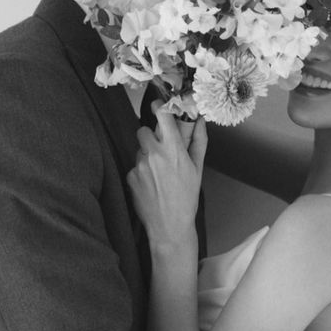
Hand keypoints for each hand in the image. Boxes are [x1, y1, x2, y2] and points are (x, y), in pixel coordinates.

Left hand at [127, 106, 207, 247]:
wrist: (169, 225)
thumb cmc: (186, 198)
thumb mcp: (197, 169)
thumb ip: (198, 142)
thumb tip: (200, 122)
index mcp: (172, 149)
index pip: (162, 115)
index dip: (159, 107)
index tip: (159, 105)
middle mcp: (153, 154)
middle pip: (143, 130)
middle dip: (151, 136)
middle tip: (161, 150)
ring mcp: (139, 165)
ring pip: (139, 149)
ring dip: (146, 155)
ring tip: (159, 173)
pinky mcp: (130, 177)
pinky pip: (134, 166)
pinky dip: (141, 172)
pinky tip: (151, 184)